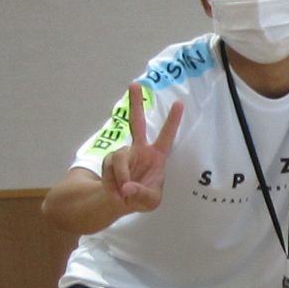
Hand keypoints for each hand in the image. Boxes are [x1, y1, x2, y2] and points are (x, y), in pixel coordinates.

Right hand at [99, 83, 184, 210]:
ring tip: (122, 193)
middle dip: (135, 104)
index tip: (180, 103)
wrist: (120, 202)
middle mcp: (139, 150)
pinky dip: (111, 183)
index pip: (166, 136)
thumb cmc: (142, 198)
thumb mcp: (150, 202)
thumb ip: (142, 195)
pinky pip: (108, 169)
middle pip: (137, 123)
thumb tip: (127, 187)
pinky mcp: (108, 161)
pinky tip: (115, 192)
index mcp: (157, 157)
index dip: (172, 121)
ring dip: (121, 176)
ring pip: (119, 158)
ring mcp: (123, 154)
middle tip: (134, 84)